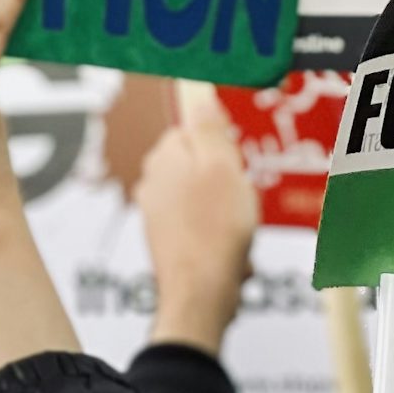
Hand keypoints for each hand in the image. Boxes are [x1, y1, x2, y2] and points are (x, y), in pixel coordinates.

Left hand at [136, 81, 259, 352]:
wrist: (201, 295)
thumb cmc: (214, 231)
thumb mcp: (222, 166)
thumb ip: (209, 128)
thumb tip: (199, 98)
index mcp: (164, 157)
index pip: (195, 132)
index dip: (224, 150)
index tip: (235, 167)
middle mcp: (153, 184)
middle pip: (204, 169)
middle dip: (230, 188)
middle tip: (240, 205)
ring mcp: (159, 217)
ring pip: (210, 204)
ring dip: (231, 220)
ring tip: (238, 235)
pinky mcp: (170, 246)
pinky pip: (208, 235)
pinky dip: (224, 245)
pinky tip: (234, 258)